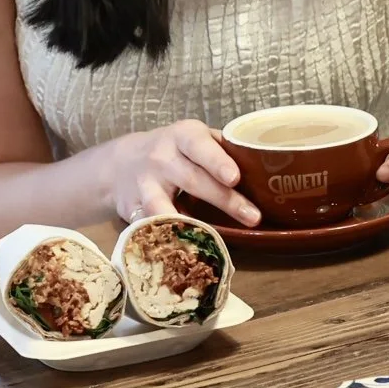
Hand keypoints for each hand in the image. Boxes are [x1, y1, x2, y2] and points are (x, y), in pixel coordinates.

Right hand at [107, 120, 260, 224]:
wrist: (121, 163)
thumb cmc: (176, 152)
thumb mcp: (196, 141)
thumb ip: (225, 152)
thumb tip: (267, 171)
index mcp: (184, 136)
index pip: (200, 146)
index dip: (217, 162)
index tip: (234, 177)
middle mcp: (162, 157)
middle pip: (193, 180)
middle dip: (224, 200)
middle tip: (252, 216)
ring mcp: (145, 184)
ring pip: (163, 205)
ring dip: (187, 223)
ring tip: (210, 238)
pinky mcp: (131, 209)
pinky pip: (148, 226)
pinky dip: (164, 238)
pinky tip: (182, 251)